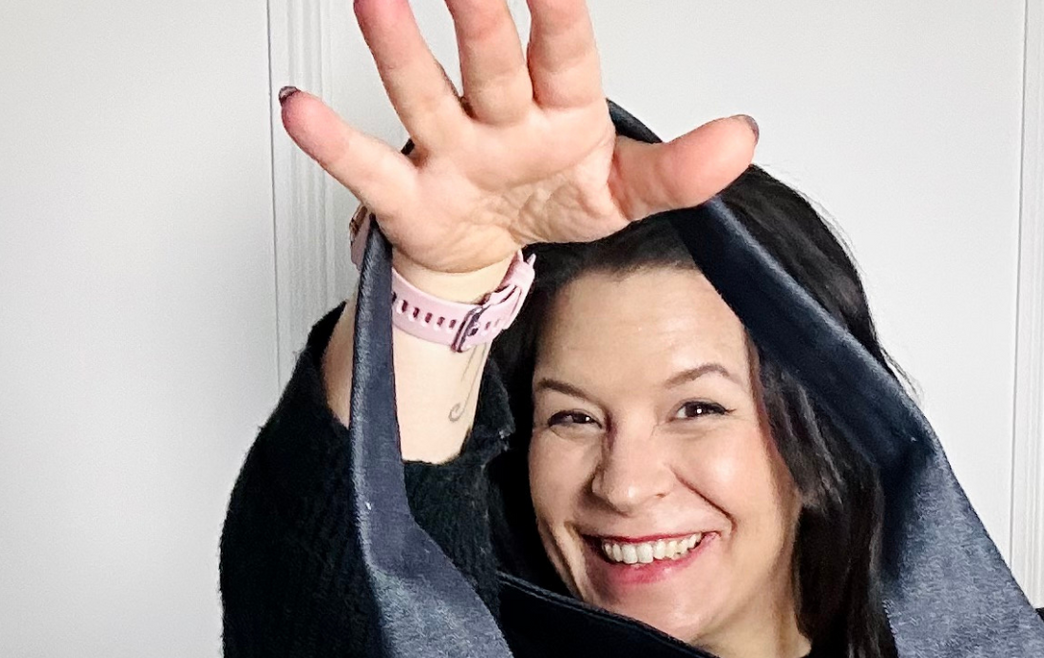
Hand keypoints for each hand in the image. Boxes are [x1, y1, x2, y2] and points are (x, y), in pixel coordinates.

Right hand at [279, 0, 758, 284]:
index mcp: (560, 107)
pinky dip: (332, 142)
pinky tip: (299, 111)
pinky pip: (368, 167)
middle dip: (478, 13)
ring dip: (399, 49)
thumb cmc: (553, 197)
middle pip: (490, 59)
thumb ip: (680, 171)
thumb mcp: (625, 193)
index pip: (565, 50)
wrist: (491, 248)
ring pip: (424, 93)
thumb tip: (743, 141)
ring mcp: (449, 147)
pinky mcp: (410, 194)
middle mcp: (498, 115)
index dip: (561, 10)